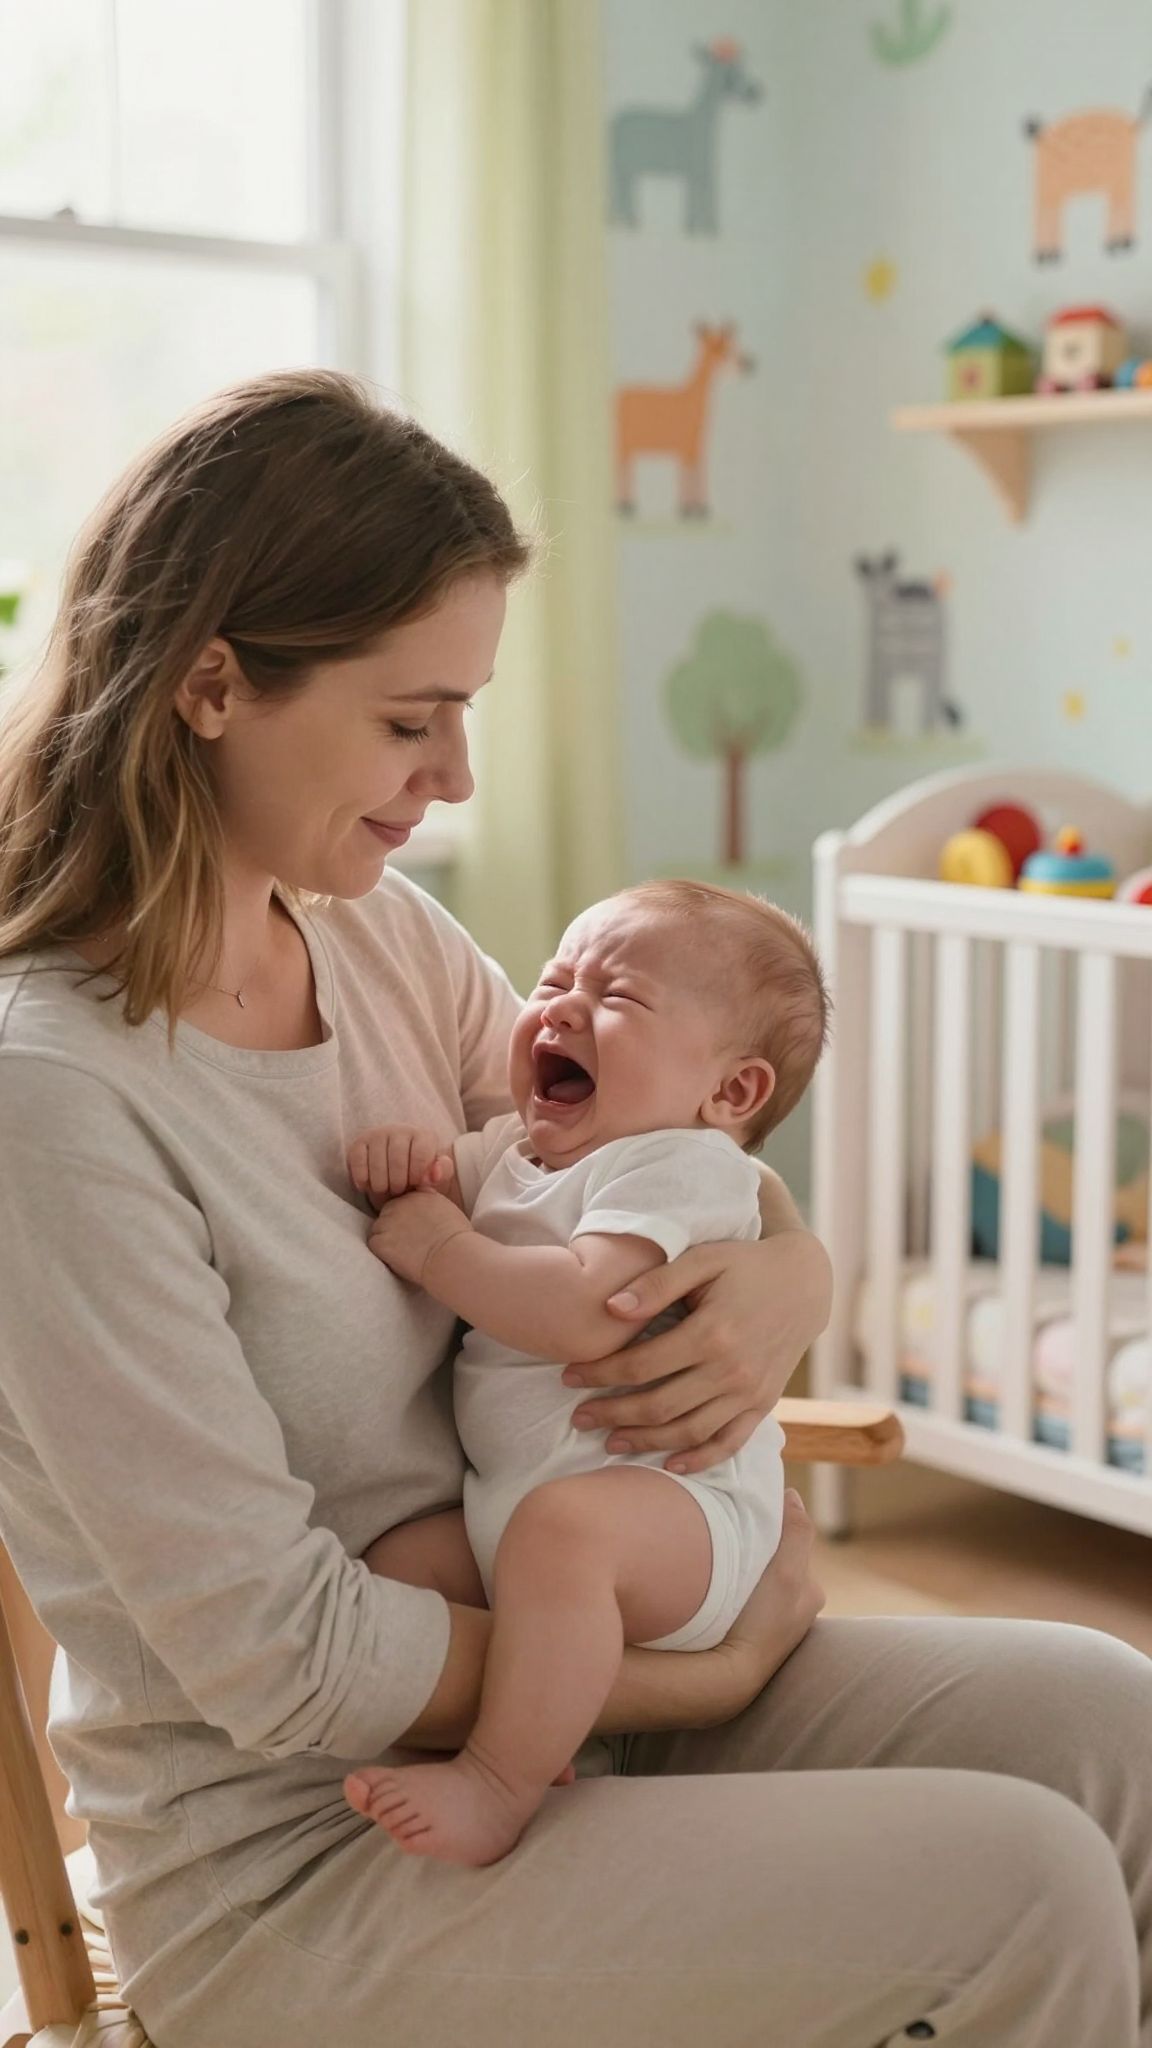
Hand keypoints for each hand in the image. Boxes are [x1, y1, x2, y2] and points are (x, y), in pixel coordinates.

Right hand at [349, 1125, 455, 1208]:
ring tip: (386, 1190)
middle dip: (398, 1184)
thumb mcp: (435, 1175)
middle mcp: (400, 1129)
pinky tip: (368, 1186)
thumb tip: (433, 1174)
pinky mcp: (359, 1142)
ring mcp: (378, 1134)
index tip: (415, 1185)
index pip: (420, 1156)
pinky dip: (362, 1179)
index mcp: (423, 1136)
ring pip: (376, 1164)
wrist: (397, 1171)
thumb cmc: (419, 1174)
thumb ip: (442, 1173)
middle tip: (399, 1192)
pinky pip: (357, 1162)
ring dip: (380, 1185)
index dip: (416, 1177)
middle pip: (397, 1161)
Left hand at [368, 1189, 470, 1285]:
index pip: (401, 1203)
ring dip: (387, 1240)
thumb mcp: (446, 1207)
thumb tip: (425, 1196)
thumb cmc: (456, 1237)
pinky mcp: (380, 1240)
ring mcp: (386, 1222)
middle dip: (393, 1228)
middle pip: (387, 1214)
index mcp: (415, 1195)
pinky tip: (399, 1259)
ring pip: (378, 1230)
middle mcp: (398, 1204)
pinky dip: (383, 1254)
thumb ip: (430, 1199)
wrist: (451, 1254)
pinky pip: (375, 1245)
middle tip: (408, 1244)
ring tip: (405, 1253)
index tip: (414, 1231)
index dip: (405, 1219)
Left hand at [561, 1229, 831, 1474]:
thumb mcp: (703, 1259)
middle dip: (611, 1414)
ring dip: (645, 1441)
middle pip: (658, 1406)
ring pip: (688, 1431)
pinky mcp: (763, 1405)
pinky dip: (699, 1459)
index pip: (640, 1365)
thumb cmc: (745, 1265)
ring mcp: (750, 1393)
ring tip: (609, 1441)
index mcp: (711, 1333)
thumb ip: (657, 1284)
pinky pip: (729, 1443)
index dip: (599, 1374)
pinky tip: (670, 1465)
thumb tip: (610, 1308)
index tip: (569, 1375)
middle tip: (577, 1417)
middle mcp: (731, 1371)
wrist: (805, 1284)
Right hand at [719, 1490, 824, 1698]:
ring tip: (720, 1556)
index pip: (793, 1546)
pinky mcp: (749, 1634)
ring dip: (743, 1567)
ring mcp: (772, 1624)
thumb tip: (793, 1495)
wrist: (730, 1676)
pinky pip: (744, 1598)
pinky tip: (715, 1584)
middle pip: (776, 1563)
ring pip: (758, 1580)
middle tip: (730, 1534)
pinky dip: (733, 1587)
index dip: (773, 1527)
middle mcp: (797, 1611)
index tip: (747, 1514)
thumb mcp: (788, 1571)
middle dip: (759, 1549)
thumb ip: (797, 1531)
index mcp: (812, 1593)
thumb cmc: (763, 1623)